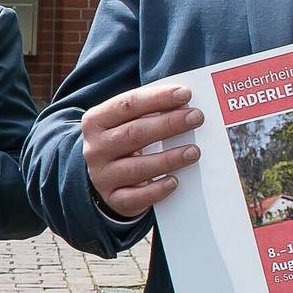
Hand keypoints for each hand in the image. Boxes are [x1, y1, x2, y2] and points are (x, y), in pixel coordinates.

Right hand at [80, 83, 202, 218]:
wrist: (105, 176)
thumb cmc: (124, 141)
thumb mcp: (126, 122)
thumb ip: (149, 110)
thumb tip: (184, 102)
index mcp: (96, 121)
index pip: (127, 105)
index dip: (157, 98)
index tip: (185, 94)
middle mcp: (96, 148)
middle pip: (134, 133)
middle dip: (168, 124)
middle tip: (196, 117)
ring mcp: (103, 175)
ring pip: (138, 167)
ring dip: (169, 158)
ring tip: (194, 151)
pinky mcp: (114, 198)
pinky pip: (136, 197)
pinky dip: (157, 190)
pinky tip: (174, 182)